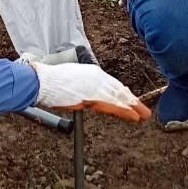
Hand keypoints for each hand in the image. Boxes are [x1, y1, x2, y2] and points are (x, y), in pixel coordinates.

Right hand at [32, 62, 151, 122]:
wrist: (43, 81)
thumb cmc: (50, 81)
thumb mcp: (70, 80)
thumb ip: (81, 86)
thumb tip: (85, 97)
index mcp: (91, 72)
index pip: (112, 84)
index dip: (123, 94)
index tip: (131, 100)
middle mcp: (97, 77)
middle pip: (119, 90)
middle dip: (132, 100)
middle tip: (143, 109)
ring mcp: (96, 86)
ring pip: (119, 97)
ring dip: (133, 107)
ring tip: (144, 114)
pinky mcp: (93, 96)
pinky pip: (113, 104)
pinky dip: (125, 110)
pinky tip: (134, 116)